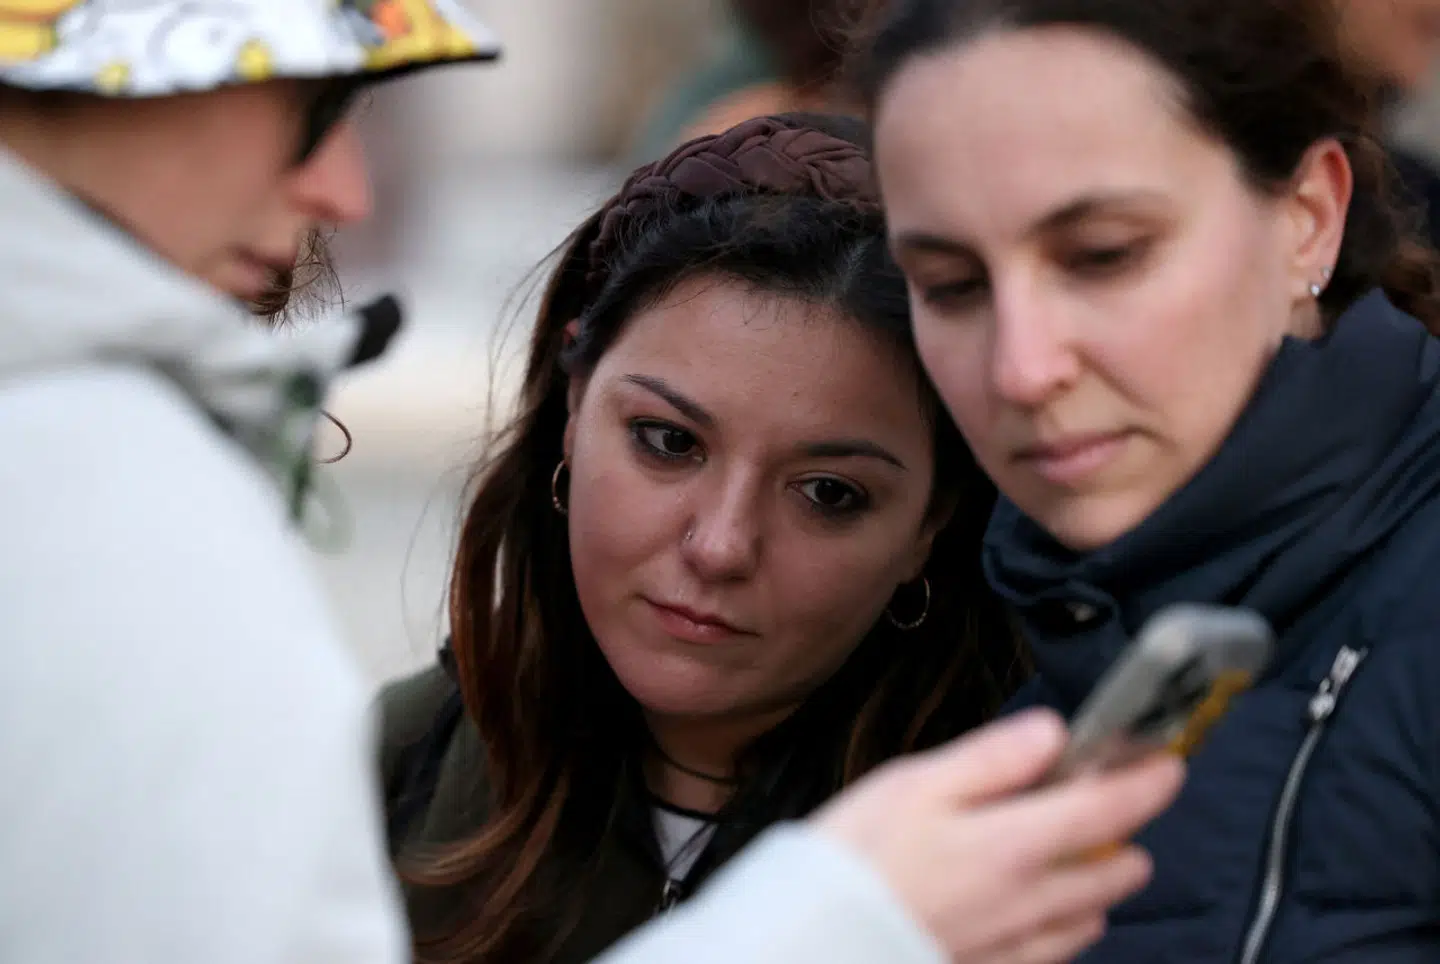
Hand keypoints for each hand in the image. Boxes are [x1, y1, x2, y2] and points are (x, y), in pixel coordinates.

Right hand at [813, 709, 1183, 963]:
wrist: (816, 937)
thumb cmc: (858, 857)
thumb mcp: (919, 782)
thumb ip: (995, 757)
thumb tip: (1054, 733)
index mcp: (1016, 843)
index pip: (1110, 808)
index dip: (1149, 780)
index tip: (1166, 759)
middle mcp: (1031, 900)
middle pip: (1114, 869)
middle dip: (1125, 832)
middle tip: (1109, 801)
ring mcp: (1016, 944)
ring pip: (1091, 915)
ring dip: (1099, 881)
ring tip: (1080, 854)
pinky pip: (1056, 952)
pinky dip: (1066, 925)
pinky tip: (1044, 911)